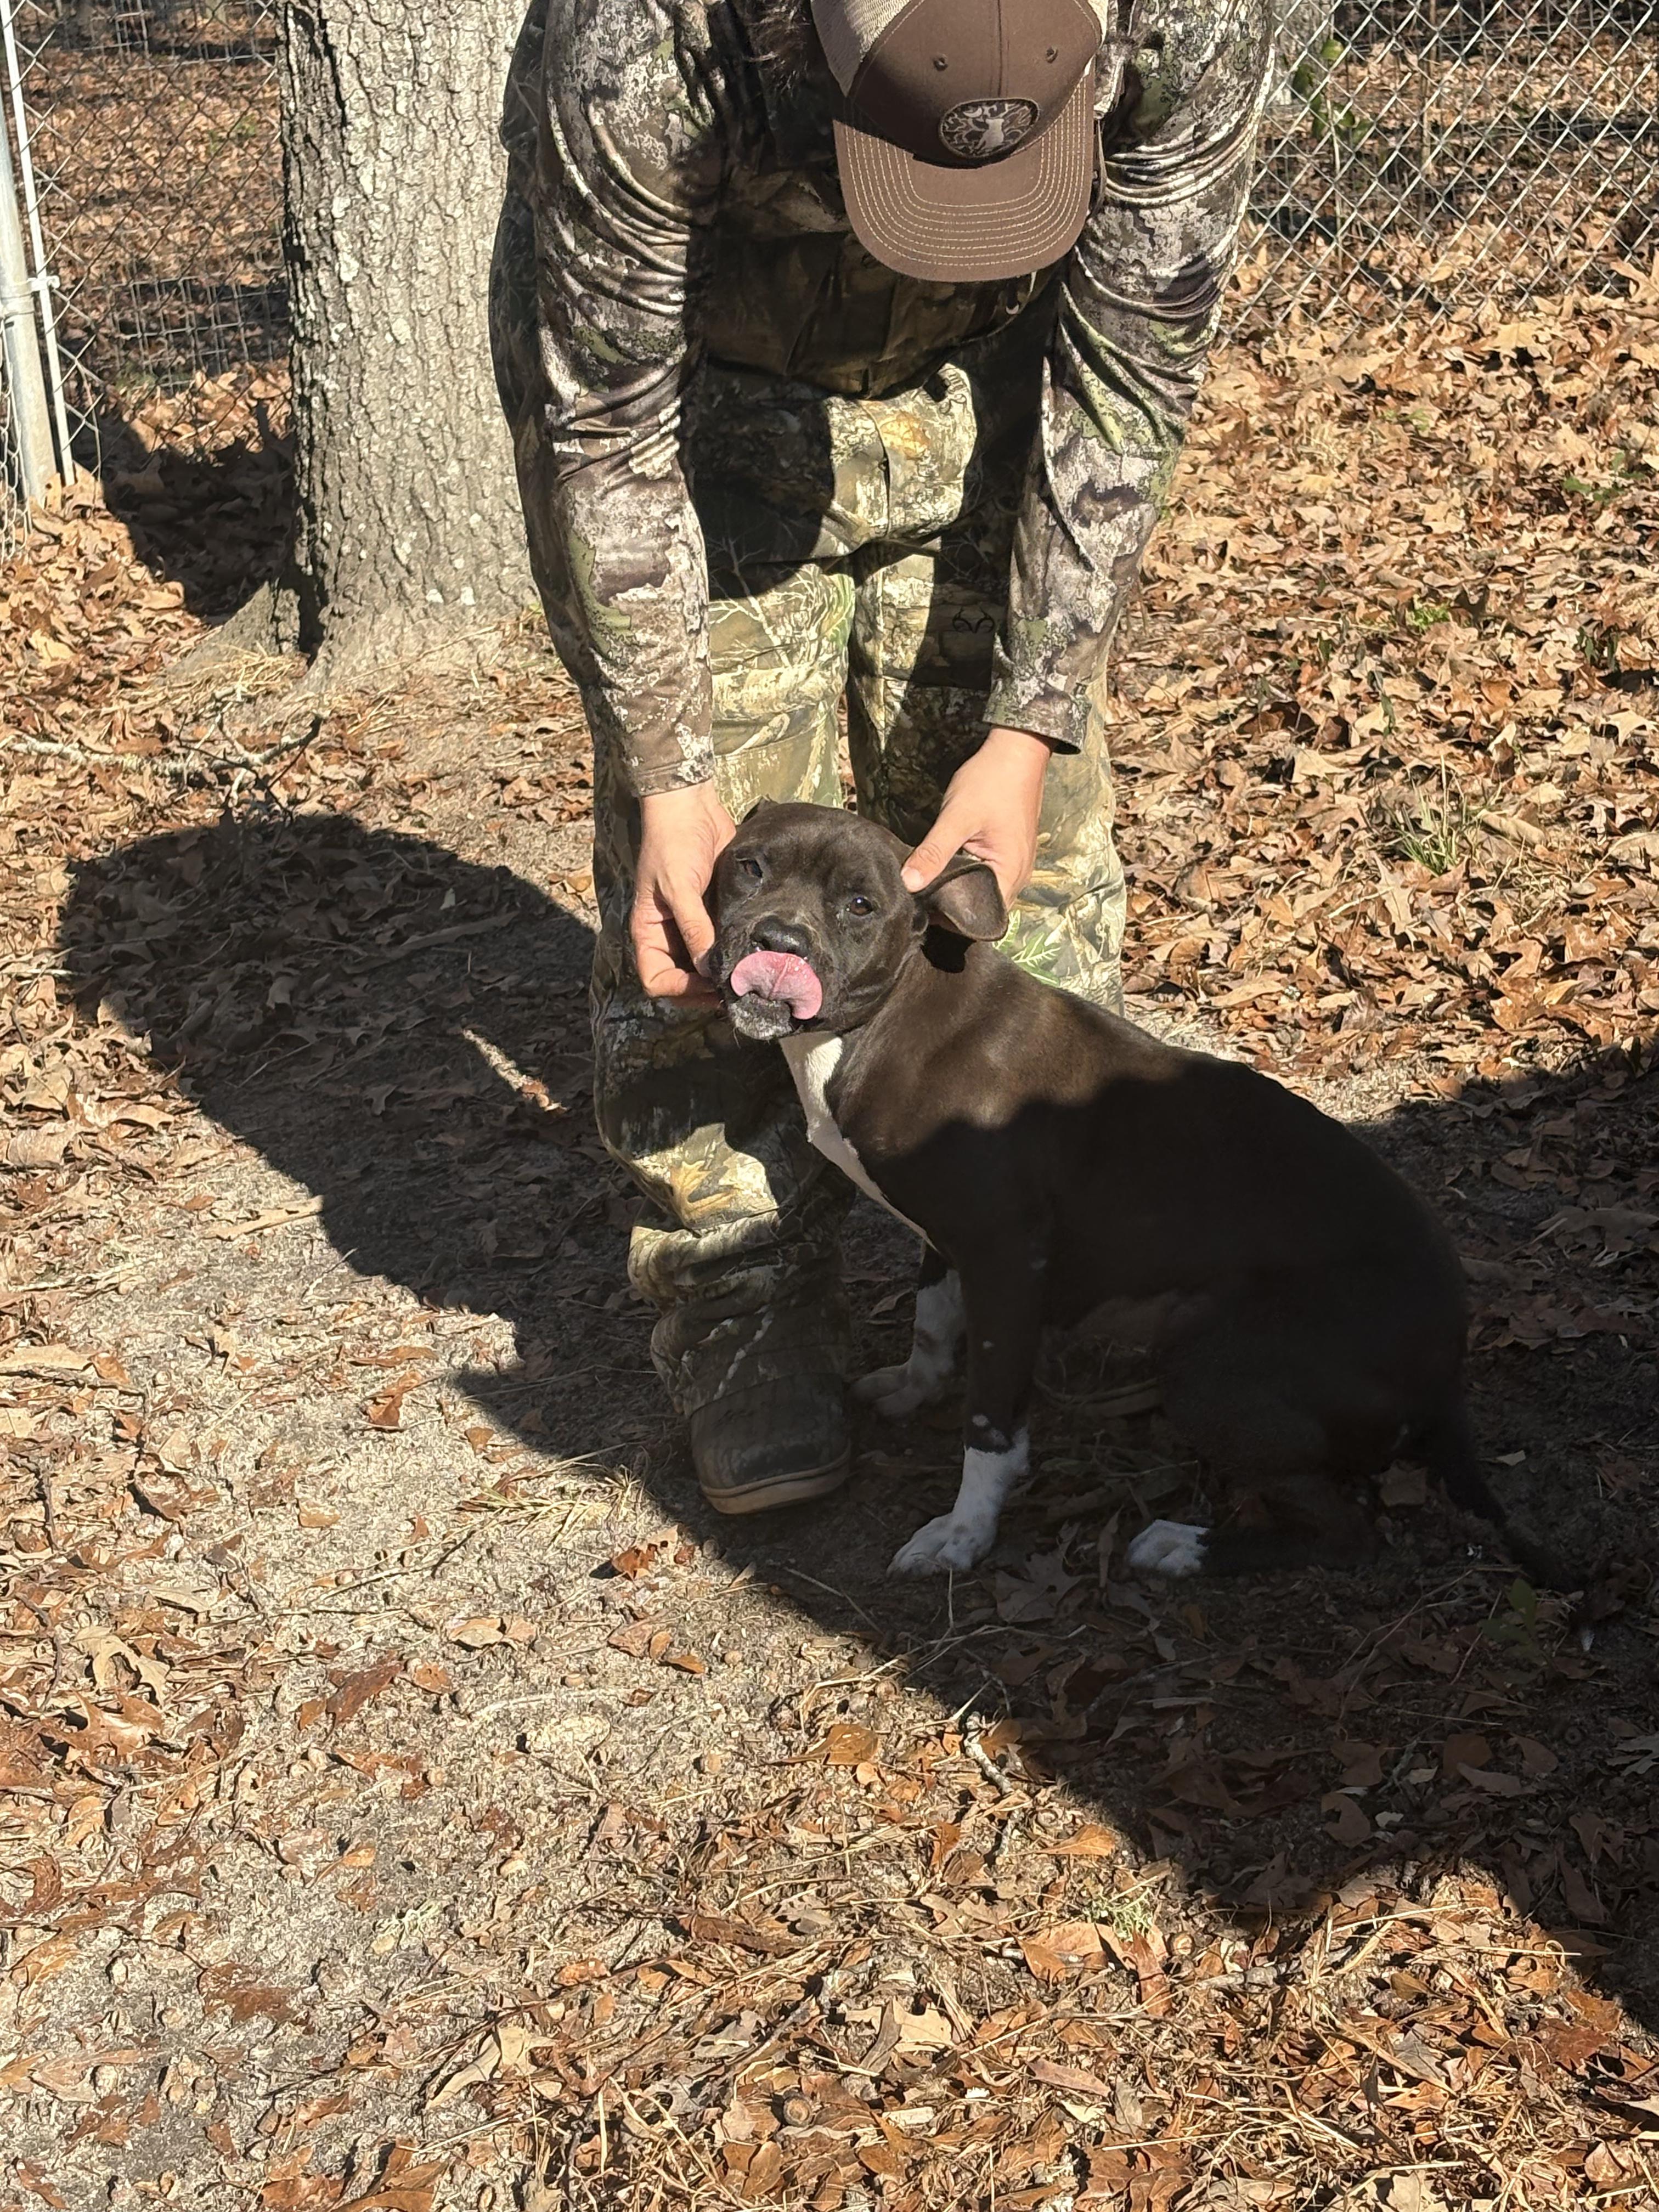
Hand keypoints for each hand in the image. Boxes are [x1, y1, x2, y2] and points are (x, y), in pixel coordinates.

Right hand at [631, 781, 735, 1002]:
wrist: (690, 805)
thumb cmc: (673, 842)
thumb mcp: (679, 886)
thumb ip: (694, 927)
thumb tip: (710, 967)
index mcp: (650, 932)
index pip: (656, 980)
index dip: (680, 989)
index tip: (709, 983)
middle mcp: (670, 935)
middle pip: (684, 981)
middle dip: (706, 990)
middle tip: (738, 988)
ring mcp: (694, 926)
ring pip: (707, 966)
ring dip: (725, 974)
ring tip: (751, 977)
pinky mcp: (716, 913)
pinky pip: (724, 943)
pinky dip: (737, 953)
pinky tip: (757, 954)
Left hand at [900, 726, 1052, 903]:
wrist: (1016, 749)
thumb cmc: (992, 781)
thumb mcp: (957, 818)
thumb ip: (933, 853)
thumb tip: (908, 884)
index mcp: (1010, 874)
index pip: (979, 916)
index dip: (949, 917)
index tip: (922, 909)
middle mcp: (1018, 876)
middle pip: (980, 906)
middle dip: (951, 904)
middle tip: (919, 896)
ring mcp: (1015, 864)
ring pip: (981, 890)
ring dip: (957, 887)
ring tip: (928, 881)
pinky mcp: (1008, 852)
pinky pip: (986, 874)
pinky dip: (966, 873)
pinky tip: (945, 865)